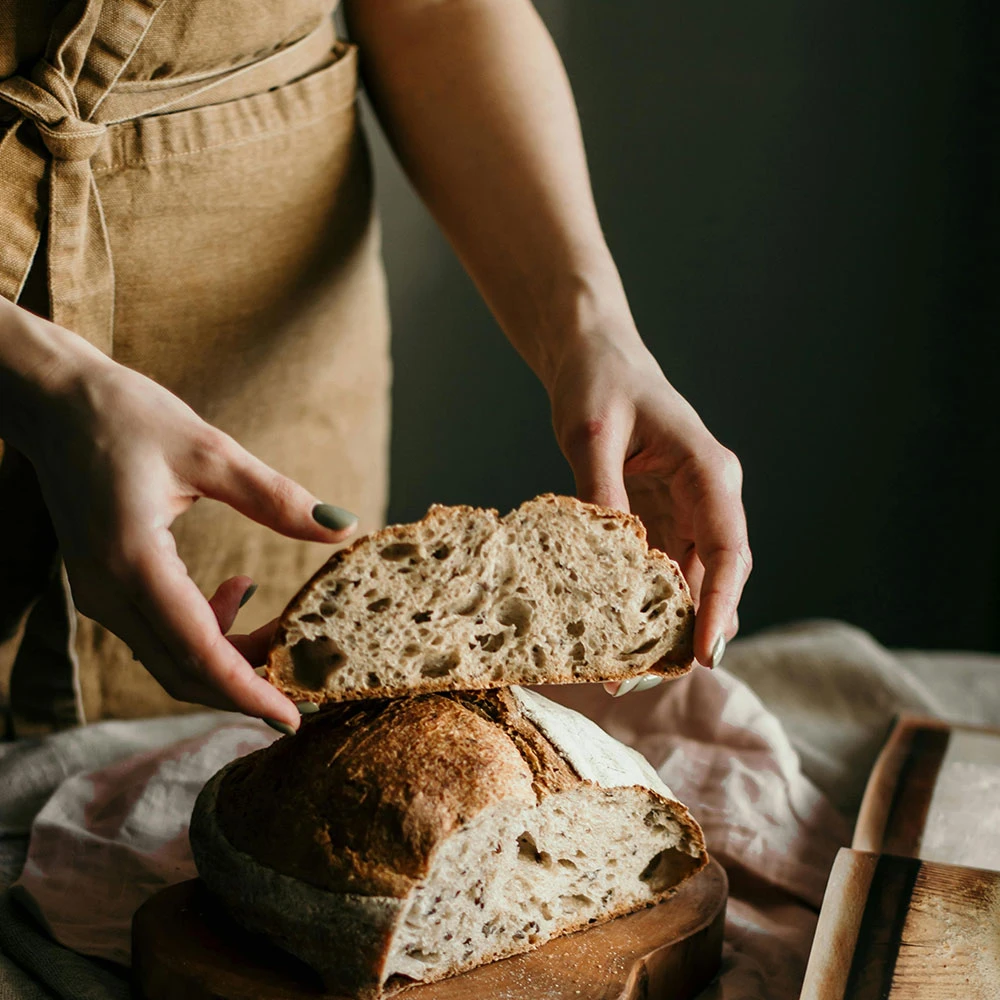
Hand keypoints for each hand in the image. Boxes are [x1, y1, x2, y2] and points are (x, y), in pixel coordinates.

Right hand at [13, 319, 356, 729]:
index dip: (247, 692)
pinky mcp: (103, 584)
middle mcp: (108, 590)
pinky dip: (205, 630)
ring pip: (171, 656)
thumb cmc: (125, 415)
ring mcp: (99, 592)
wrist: (53, 402)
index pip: (197, 652)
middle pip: (182, 670)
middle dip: (246, 684)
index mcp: (132, 561)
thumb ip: (275, 497)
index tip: (291, 719)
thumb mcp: (209, 450)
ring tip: (284, 629)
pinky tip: (239, 590)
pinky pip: (158, 631)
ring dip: (229, 656)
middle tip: (304, 680)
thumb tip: (340, 528)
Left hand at [546, 326, 750, 686]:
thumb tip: (608, 558)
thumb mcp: (590, 432)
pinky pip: (665, 571)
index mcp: (708, 470)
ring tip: (628, 672)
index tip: (705, 653)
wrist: (595, 357)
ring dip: (668, 626)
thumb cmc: (598, 382)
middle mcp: (709, 496)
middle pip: (717, 576)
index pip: (729, 548)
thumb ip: (601, 490)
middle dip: (691, 631)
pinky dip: (648, 604)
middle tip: (645, 679)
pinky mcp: (663, 518)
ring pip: (693, 581)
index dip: (720, 605)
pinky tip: (621, 634)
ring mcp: (689, 509)